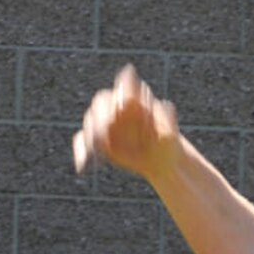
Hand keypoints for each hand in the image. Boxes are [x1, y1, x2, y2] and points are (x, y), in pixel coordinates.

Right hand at [73, 63, 179, 179]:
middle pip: (101, 103)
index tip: (126, 105)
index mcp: (135, 98)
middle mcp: (117, 106)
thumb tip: (166, 104)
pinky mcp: (97, 139)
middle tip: (105, 131)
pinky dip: (81, 151)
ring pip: (90, 120)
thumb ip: (167, 119)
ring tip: (96, 150)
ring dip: (91, 134)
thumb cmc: (167, 143)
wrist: (160, 161)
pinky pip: (82, 140)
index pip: (123, 89)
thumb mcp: (171, 133)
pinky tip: (82, 164)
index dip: (122, 94)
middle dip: (102, 116)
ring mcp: (105, 121)